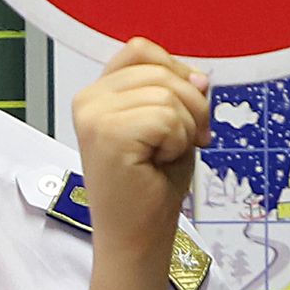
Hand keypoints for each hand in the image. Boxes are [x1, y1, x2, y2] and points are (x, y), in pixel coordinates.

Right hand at [68, 39, 211, 254]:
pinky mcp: (107, 135)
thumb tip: (201, 77)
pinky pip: (167, 117)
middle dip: (192, 106)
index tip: (187, 112)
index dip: (177, 74)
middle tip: (189, 141)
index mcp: (97, 94)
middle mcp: (88, 100)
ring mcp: (94, 116)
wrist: (136, 239)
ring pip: (168, 94)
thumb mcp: (168, 125)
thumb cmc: (150, 189)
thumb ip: (175, 92)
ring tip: (167, 157)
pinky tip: (158, 164)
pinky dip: (177, 143)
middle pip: (160, 70)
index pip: (142, 50)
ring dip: (185, 129)